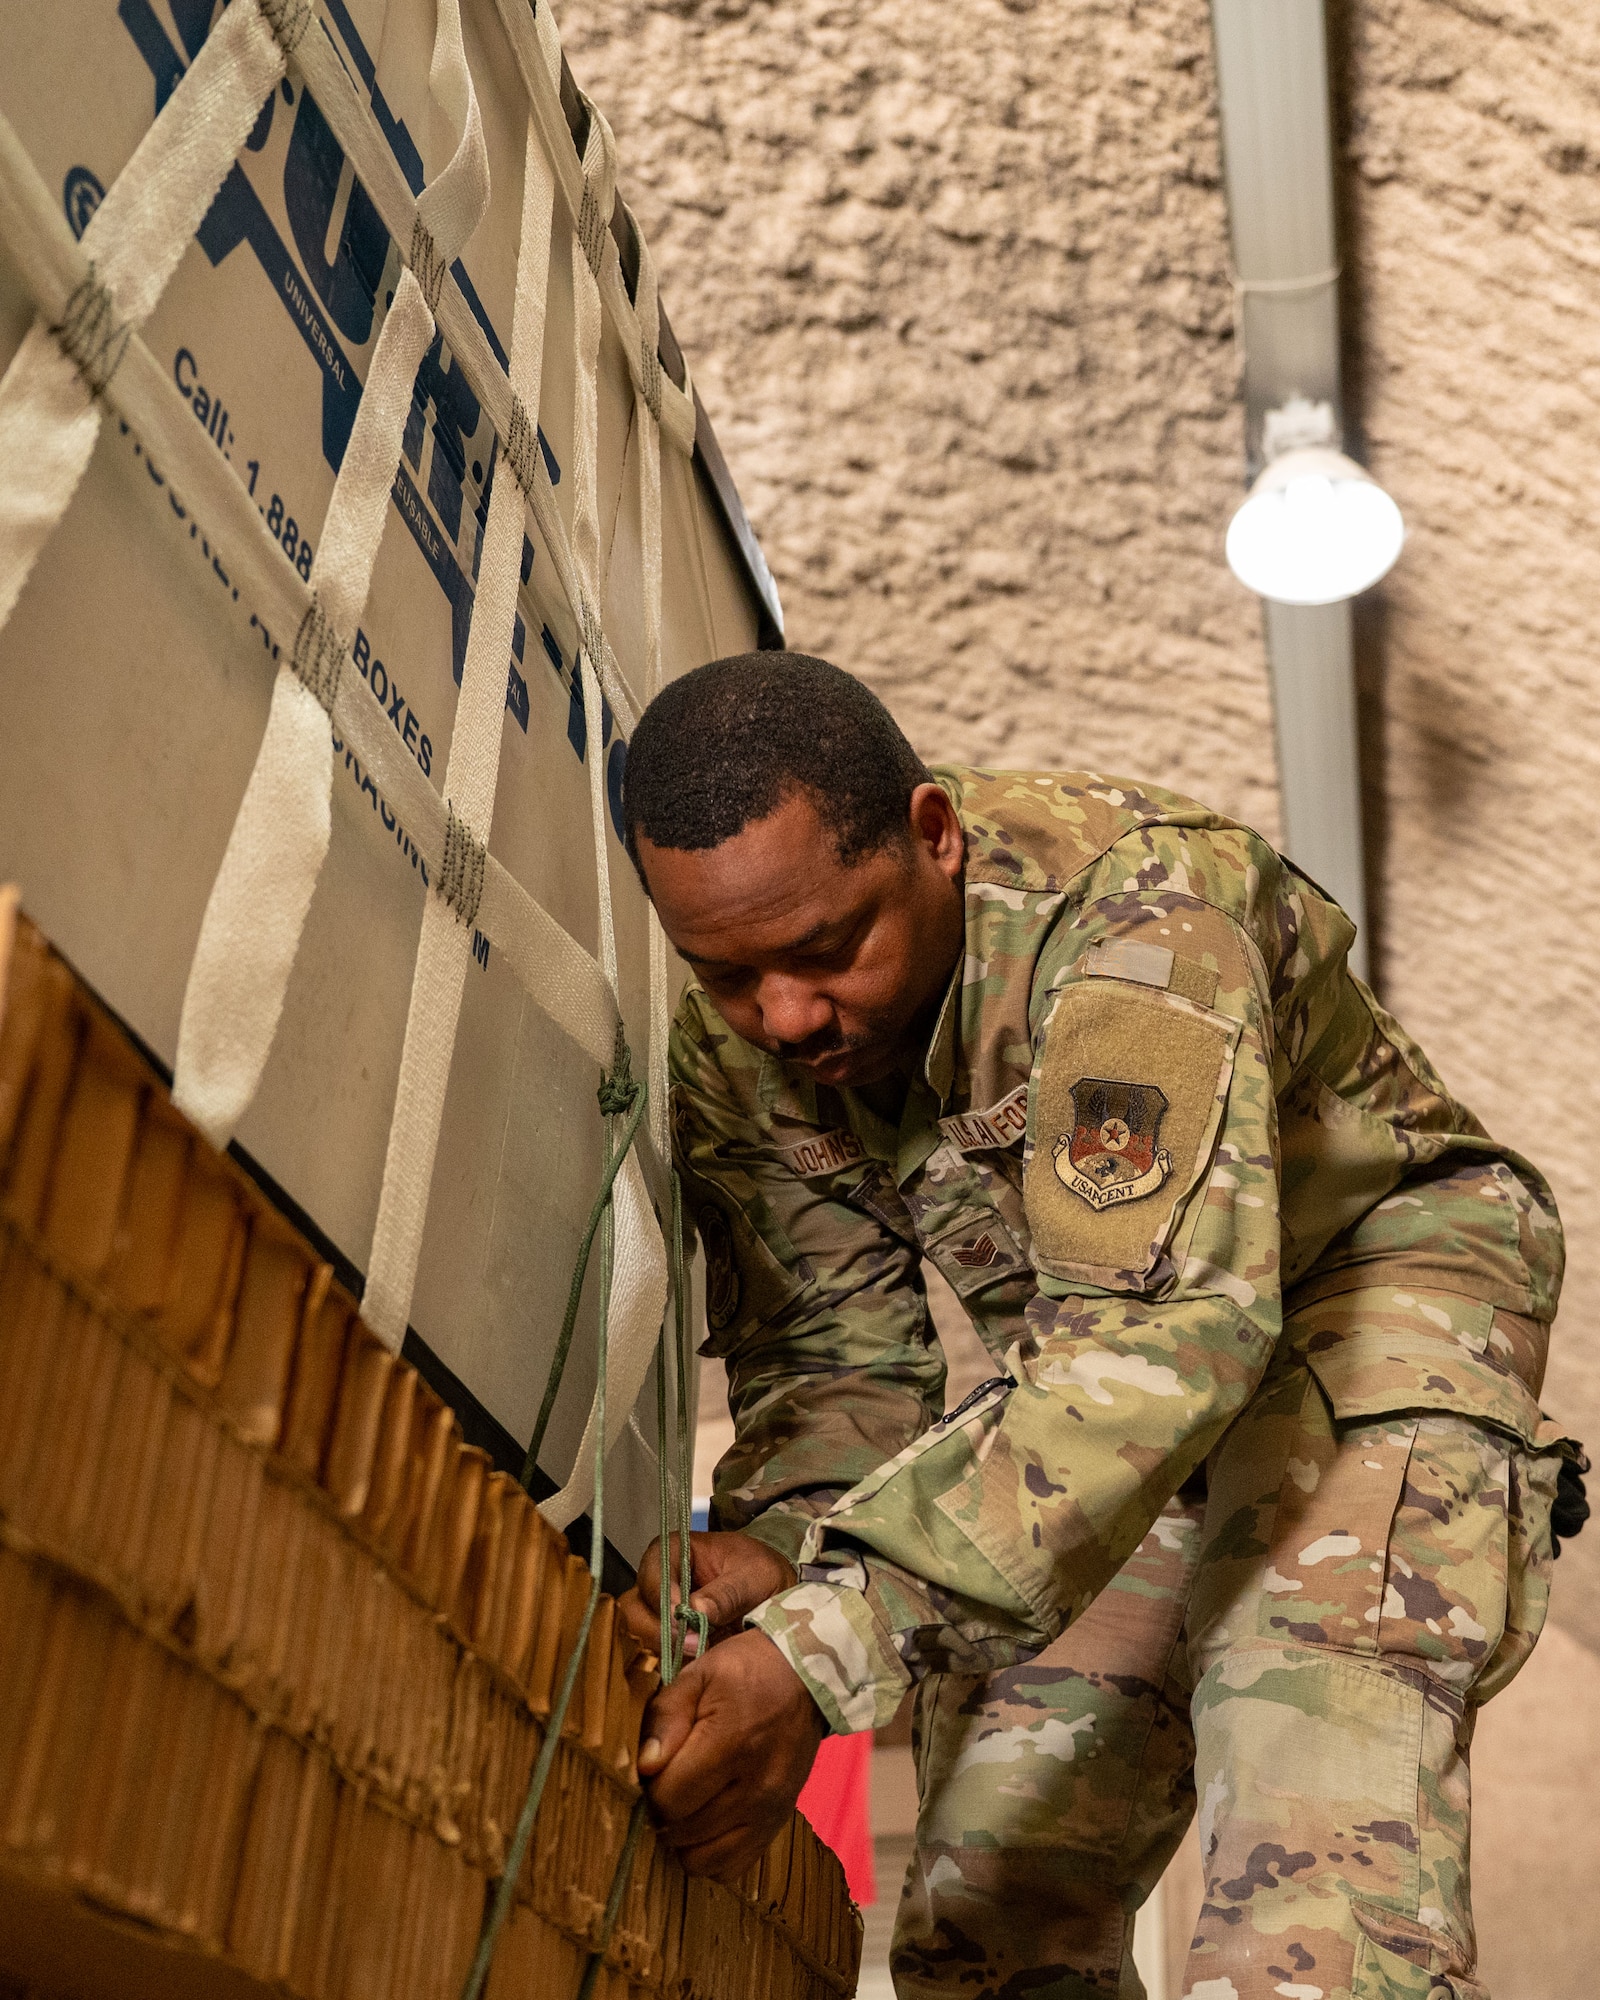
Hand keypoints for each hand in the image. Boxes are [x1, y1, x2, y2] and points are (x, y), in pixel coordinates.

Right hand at [618, 1531, 795, 1652]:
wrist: (774, 1596)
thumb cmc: (762, 1574)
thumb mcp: (756, 1576)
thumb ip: (728, 1592)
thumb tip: (695, 1611)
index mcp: (675, 1552)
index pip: (653, 1574)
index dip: (665, 1599)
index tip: (686, 1619)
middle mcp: (659, 1581)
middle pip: (636, 1609)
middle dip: (662, 1631)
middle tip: (696, 1644)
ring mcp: (658, 1613)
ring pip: (638, 1636)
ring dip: (664, 1651)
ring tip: (699, 1657)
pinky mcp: (665, 1641)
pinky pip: (652, 1656)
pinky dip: (667, 1667)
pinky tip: (690, 1671)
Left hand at [638, 1629, 825, 1880]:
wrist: (808, 1678)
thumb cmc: (746, 1672)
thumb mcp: (699, 1675)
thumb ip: (667, 1717)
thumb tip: (645, 1768)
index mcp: (732, 1743)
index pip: (669, 1797)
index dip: (651, 1784)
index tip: (659, 1762)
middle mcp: (755, 1788)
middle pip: (681, 1831)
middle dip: (665, 1808)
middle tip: (673, 1776)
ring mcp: (769, 1813)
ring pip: (702, 1859)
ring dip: (684, 1836)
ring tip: (690, 1800)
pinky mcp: (777, 1826)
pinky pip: (730, 1869)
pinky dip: (711, 1853)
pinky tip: (709, 1821)